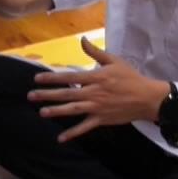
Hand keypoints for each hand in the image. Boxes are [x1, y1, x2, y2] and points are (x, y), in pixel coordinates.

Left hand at [29, 38, 171, 142]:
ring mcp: (96, 107)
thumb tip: (82, 40)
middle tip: (31, 96)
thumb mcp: (114, 61)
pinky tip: (60, 138)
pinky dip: (73, 133)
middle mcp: (93, 92)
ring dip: (56, 111)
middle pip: (67, 93)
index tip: (37, 79)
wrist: (146, 98)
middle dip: (48, 95)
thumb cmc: (130, 77)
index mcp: (95, 77)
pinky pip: (84, 127)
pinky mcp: (101, 119)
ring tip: (41, 112)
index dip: (52, 78)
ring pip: (72, 110)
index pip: (69, 77)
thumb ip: (96, 52)